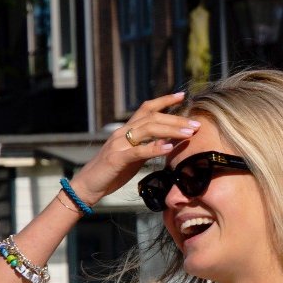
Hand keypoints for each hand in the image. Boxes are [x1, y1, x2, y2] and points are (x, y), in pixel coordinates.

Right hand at [69, 92, 198, 204]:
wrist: (86, 186)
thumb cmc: (110, 173)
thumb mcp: (131, 158)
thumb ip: (146, 147)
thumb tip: (167, 143)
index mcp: (125, 130)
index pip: (146, 109)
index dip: (164, 100)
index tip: (182, 96)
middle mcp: (122, 133)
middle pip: (153, 118)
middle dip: (177, 120)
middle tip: (196, 125)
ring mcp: (118, 144)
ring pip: (148, 130)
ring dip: (172, 130)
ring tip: (189, 134)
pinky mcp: (117, 158)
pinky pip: (139, 150)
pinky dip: (155, 148)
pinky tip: (168, 148)